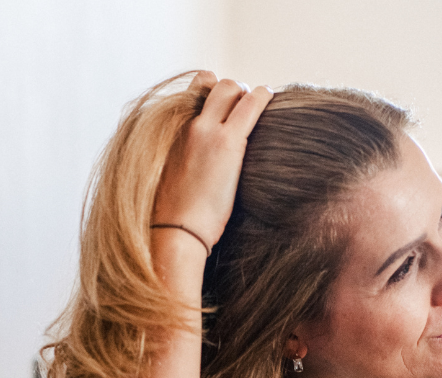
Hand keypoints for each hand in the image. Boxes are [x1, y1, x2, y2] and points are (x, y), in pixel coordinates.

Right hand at [152, 72, 272, 253]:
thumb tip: (197, 168)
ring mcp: (207, 130)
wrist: (175, 230)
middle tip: (247, 108)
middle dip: (233, 91)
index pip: (194, 90)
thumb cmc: (175, 216)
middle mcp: (187, 123)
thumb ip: (183, 159)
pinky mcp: (227, 142)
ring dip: (248, 95)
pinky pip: (249, 106)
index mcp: (171, 130)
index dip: (212, 92)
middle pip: (213, 84)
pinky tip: (270, 96)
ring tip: (262, 103)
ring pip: (231, 90)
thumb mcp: (171, 177)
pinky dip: (262, 97)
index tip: (227, 105)